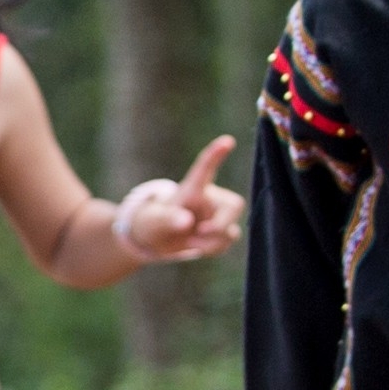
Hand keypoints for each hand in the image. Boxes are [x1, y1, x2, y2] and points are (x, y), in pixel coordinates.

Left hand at [112, 137, 246, 263]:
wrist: (158, 238)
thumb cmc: (155, 222)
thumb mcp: (154, 221)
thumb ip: (168, 219)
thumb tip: (187, 222)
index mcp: (192, 189)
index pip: (205, 169)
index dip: (216, 154)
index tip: (227, 140)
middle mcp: (210, 198)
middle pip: (234, 205)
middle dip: (221, 224)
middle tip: (200, 232)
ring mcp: (218, 215)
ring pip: (231, 229)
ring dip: (212, 242)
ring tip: (191, 242)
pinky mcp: (222, 231)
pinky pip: (228, 241)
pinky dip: (213, 249)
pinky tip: (198, 247)